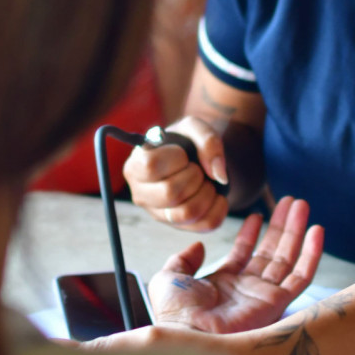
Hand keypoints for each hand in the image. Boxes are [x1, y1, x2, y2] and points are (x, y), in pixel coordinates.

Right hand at [124, 116, 229, 230]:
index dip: (175, 158)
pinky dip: (219, 207)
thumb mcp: (195, 128)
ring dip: (207, 193)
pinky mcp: (178, 226)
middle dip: (194, 176)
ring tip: (206, 181)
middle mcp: (140, 194)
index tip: (182, 153)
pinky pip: (206, 224)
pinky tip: (216, 194)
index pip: (151, 166)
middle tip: (196, 168)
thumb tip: (218, 175)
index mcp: (135, 166)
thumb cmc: (186, 142)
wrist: (195, 159)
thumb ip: (207, 141)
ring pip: (187, 213)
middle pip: (169, 193)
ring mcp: (158, 214)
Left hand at [146, 196, 323, 333]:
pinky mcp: (277, 303)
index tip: (256, 215)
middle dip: (281, 226)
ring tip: (302, 205)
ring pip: (287, 258)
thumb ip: (183, 260)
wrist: (189, 334)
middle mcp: (247, 289)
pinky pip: (301, 276)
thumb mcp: (169, 278)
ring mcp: (264, 296)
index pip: (243, 254)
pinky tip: (316, 231)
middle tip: (291, 202)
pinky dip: (311, 254)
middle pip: (270, 252)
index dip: (250, 234)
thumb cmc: (176, 313)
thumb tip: (198, 246)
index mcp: (223, 284)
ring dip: (296, 231)